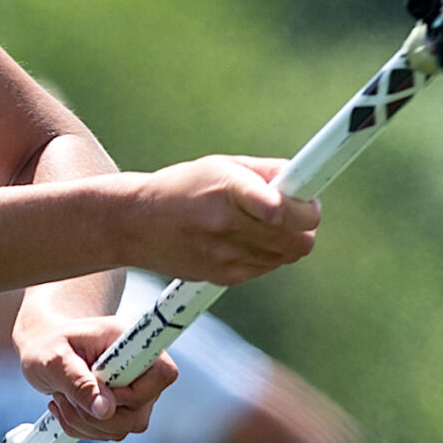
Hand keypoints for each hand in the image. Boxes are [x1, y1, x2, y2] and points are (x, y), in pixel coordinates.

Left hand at [16, 309, 176, 442]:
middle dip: (97, 413)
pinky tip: (66, 405)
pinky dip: (82, 427)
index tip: (99, 383)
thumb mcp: (55, 359)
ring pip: (124, 427)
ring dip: (85, 421)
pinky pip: (110, 433)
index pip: (163, 374)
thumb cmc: (48, 344)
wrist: (42, 349)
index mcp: (132, 341)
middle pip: (140, 411)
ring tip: (62, 396)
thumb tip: (106, 410)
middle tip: (67, 394)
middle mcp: (141, 368)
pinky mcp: (123, 409)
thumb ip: (80, 383)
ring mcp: (135, 391)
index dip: (134, 392)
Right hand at [124, 156, 319, 284]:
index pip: (281, 208)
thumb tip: (305, 178)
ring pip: (290, 254)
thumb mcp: (221, 165)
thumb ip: (267, 172)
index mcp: (228, 191)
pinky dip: (268, 253)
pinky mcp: (223, 276)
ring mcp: (226, 256)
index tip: (308, 196)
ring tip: (263, 222)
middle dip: (306, 222)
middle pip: (300, 238)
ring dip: (288, 238)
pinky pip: (268, 267)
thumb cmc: (181, 188)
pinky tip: (246, 238)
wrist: (135, 225)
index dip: (305, 204)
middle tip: (296, 209)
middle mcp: (227, 226)